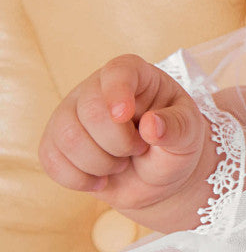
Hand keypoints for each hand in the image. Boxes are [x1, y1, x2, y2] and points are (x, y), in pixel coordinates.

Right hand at [39, 54, 214, 218]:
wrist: (157, 177)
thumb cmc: (174, 146)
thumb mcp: (188, 136)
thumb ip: (177, 128)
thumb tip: (152, 125)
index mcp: (137, 75)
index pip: (119, 72)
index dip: (118, 92)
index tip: (125, 115)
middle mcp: (98, 88)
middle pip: (91, 112)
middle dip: (119, 143)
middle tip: (139, 150)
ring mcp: (72, 113)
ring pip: (67, 137)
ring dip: (100, 163)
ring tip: (121, 162)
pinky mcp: (55, 141)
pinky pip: (51, 160)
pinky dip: (79, 179)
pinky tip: (100, 179)